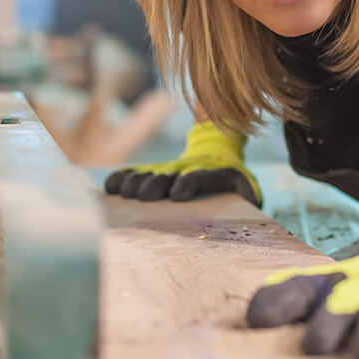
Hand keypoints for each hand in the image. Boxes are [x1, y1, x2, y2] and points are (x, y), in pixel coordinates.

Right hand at [103, 120, 261, 205]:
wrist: (216, 155)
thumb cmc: (233, 186)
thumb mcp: (247, 189)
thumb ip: (248, 197)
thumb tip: (249, 203)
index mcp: (212, 175)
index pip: (200, 177)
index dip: (189, 182)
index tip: (177, 193)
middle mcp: (185, 171)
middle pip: (168, 176)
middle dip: (155, 185)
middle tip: (145, 196)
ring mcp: (167, 171)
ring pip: (148, 175)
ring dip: (135, 183)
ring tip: (122, 192)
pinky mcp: (152, 174)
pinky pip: (135, 174)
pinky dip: (122, 179)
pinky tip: (109, 187)